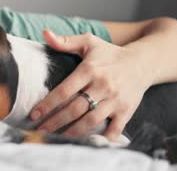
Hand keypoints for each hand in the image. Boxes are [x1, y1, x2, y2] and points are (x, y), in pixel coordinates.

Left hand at [30, 29, 150, 140]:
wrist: (143, 62)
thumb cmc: (109, 53)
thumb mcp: (88, 42)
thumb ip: (65, 41)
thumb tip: (44, 33)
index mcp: (90, 70)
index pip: (64, 90)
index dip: (47, 104)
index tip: (34, 114)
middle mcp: (102, 86)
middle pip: (74, 109)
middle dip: (55, 121)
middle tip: (41, 129)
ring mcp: (115, 100)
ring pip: (91, 121)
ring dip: (72, 132)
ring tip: (57, 137)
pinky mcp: (126, 111)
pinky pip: (114, 129)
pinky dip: (102, 138)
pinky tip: (87, 143)